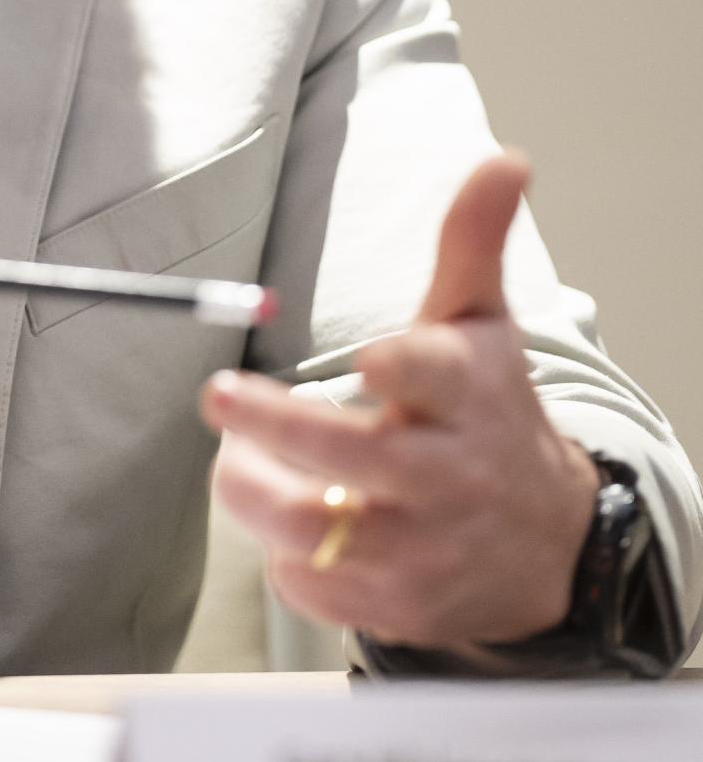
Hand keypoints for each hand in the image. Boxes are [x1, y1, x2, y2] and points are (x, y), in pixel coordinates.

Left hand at [201, 154, 599, 647]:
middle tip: (219, 394)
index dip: (400, 370)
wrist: (542, 541)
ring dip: (255, 491)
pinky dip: (283, 558)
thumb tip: (505, 157)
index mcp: (466, 395)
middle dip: (277, 427)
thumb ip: (471, 241)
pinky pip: (312, 585)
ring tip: (234, 460)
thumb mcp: (481, 323)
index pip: (433, 378)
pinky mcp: (398, 604)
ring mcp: (422, 546)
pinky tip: (286, 524)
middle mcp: (446, 474)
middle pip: (352, 456)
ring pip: (313, 528)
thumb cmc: (488, 412)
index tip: (367, 360)